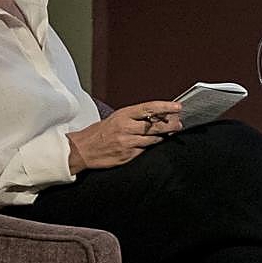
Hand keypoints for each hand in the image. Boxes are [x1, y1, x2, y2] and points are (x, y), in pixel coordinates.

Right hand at [66, 101, 182, 172]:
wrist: (82, 149)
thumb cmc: (99, 132)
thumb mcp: (116, 118)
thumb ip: (135, 117)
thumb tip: (156, 115)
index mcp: (123, 115)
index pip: (149, 108)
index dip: (165, 107)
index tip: (177, 107)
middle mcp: (126, 128)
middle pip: (155, 125)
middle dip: (170, 124)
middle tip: (179, 123)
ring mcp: (127, 143)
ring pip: (153, 139)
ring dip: (163, 136)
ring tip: (170, 133)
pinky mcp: (128, 155)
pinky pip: (145, 151)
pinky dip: (151, 147)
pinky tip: (154, 144)